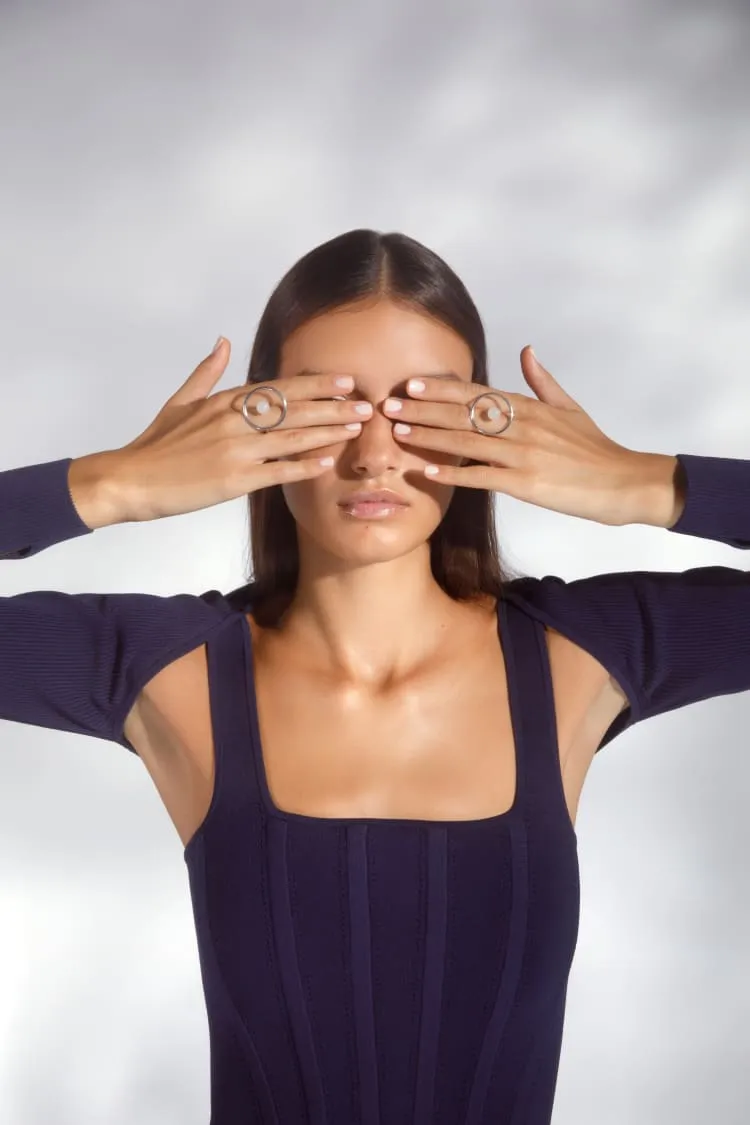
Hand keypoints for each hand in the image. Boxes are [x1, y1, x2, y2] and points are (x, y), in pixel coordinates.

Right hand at [105, 338, 367, 522]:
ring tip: (357, 428)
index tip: (344, 380)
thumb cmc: (156, 444)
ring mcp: (235, 450)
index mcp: (223, 401)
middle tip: (366, 403)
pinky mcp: (233, 480)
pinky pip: (277, 472)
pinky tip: (327, 462)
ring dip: (328, 432)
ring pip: (293, 438)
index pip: (279, 387)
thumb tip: (222, 341)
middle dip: (334, 406)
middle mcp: (233, 421)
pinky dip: (303, 466)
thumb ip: (206, 372)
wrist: (131, 480)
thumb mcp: (180, 401)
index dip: (315, 383)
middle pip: (294, 409)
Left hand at [384, 345, 668, 527]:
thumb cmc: (594, 448)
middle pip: (464, 413)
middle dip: (423, 407)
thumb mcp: (570, 407)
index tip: (412, 382)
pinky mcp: (527, 483)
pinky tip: (429, 474)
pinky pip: (483, 477)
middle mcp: (522, 425)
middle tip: (389, 403)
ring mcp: (524, 454)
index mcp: (530, 407)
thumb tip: (526, 350)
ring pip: (467, 441)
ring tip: (399, 432)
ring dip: (430, 436)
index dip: (441, 387)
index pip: (477, 393)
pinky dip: (455, 475)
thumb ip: (542, 381)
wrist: (623, 481)